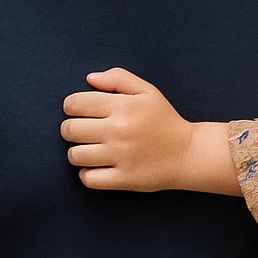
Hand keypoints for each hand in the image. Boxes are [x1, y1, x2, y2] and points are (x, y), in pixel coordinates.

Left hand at [61, 68, 196, 191]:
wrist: (188, 153)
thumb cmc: (165, 119)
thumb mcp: (147, 91)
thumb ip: (119, 78)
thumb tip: (90, 78)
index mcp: (123, 105)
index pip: (76, 103)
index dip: (70, 106)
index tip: (77, 111)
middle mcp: (118, 130)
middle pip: (70, 129)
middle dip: (69, 129)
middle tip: (81, 131)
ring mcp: (120, 156)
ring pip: (75, 155)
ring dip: (76, 152)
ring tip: (88, 149)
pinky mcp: (123, 179)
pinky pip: (88, 178)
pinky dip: (86, 174)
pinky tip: (96, 167)